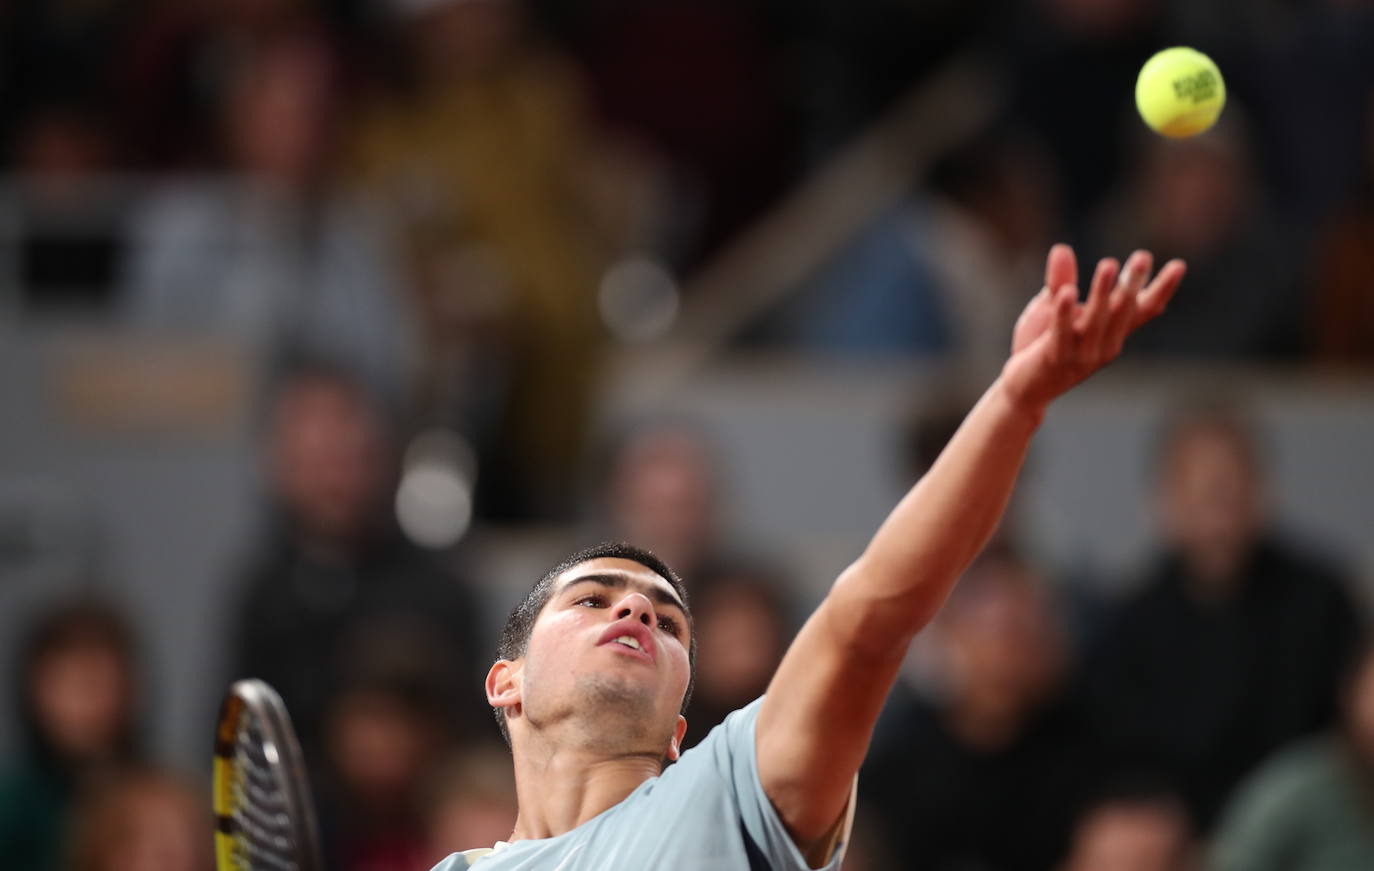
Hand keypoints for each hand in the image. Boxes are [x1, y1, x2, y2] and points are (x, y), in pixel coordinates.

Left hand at [1002, 244, 1185, 413]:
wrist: (1022, 389)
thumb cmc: (1041, 346)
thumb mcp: (1051, 307)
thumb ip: (1060, 280)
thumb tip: (1061, 248)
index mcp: (1111, 333)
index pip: (1143, 310)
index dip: (1161, 289)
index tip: (1179, 265)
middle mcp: (1104, 345)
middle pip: (1123, 312)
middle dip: (1132, 284)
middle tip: (1142, 256)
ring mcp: (1082, 355)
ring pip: (1096, 321)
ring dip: (1102, 292)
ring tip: (1109, 264)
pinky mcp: (1055, 359)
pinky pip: (1061, 334)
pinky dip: (1064, 313)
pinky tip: (1066, 292)